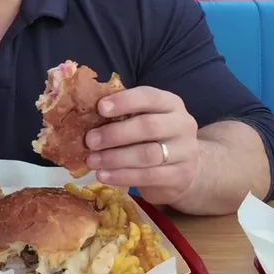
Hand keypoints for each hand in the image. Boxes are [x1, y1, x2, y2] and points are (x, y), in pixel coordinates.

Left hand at [84, 86, 199, 202]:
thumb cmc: (156, 140)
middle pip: (148, 126)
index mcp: (171, 104)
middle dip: (114, 133)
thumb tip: (86, 114)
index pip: (149, 97)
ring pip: (147, 154)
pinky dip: (122, 176)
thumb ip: (125, 115)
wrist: (187, 171)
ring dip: (115, 158)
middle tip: (90, 141)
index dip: (125, 101)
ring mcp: (185, 152)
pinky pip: (147, 176)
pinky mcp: (180, 176)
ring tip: (92, 160)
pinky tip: (103, 175)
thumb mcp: (147, 121)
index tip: (100, 107)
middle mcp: (182, 125)